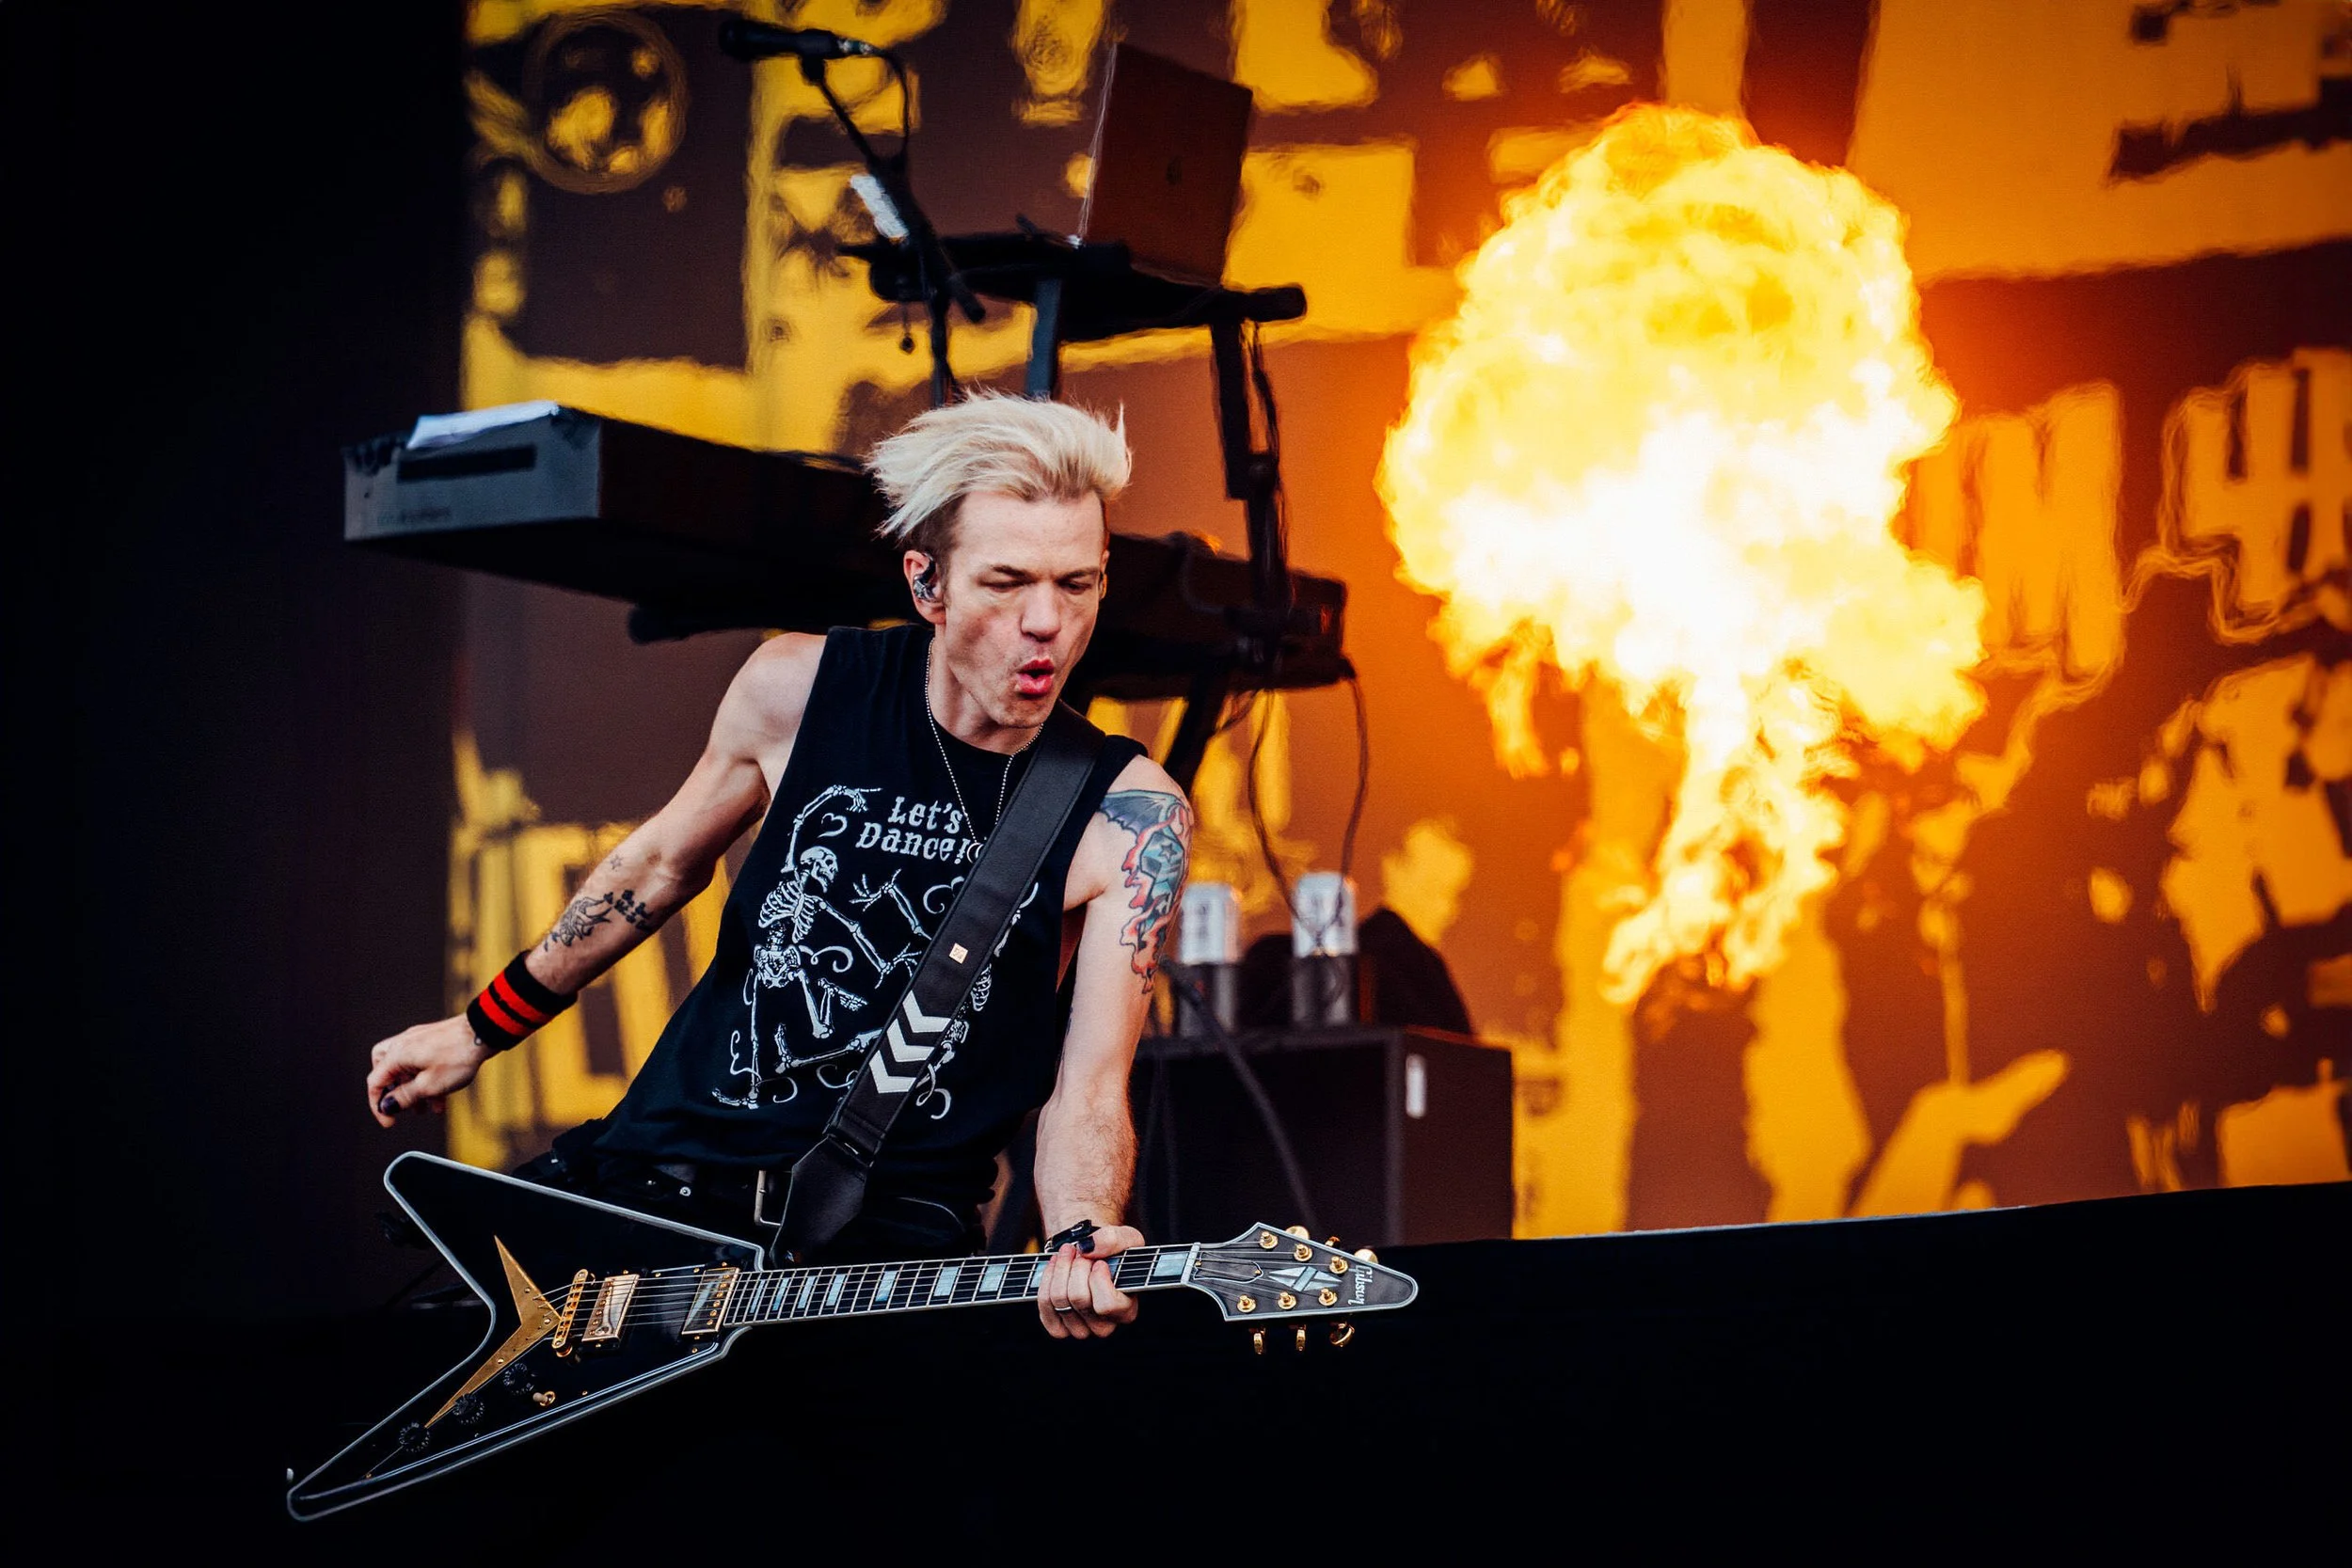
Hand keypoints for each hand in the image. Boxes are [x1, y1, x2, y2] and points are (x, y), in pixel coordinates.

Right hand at [367, 1015, 492, 1126]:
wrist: (485, 1031)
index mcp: (397, 1054)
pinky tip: (440, 1098)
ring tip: (425, 1110)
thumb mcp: (429, 1085)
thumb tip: (387, 1106)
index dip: (378, 1105)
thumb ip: (405, 1097)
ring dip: (413, 1090)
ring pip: (407, 1070)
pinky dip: (427, 1081)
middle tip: (401, 1106)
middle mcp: (404, 1044)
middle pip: (385, 1070)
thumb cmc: (458, 1056)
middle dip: (393, 1091)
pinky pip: (422, 1064)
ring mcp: (418, 1040)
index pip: (375, 1082)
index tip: (389, 1121)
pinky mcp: (434, 1041)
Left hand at [1036, 1223, 1143, 1338]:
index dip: (1098, 1280)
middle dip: (1077, 1266)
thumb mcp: (1126, 1238)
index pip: (1107, 1304)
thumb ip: (1113, 1239)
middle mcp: (1104, 1326)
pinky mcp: (1058, 1327)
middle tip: (1081, 1251)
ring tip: (1069, 1252)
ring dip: (1061, 1268)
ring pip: (1059, 1299)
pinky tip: (1056, 1265)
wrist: (1093, 1255)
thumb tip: (1087, 1248)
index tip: (1099, 1262)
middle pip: (1079, 1298)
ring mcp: (1079, 1329)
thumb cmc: (1114, 1251)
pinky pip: (1045, 1304)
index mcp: (1125, 1311)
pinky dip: (1047, 1279)